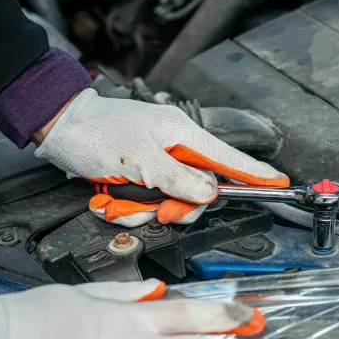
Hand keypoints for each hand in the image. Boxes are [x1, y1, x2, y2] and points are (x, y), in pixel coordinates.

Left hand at [34, 88, 288, 226]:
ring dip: (143, 209)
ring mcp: (157, 164)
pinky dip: (128, 207)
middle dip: (174, 207)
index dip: (255, 174)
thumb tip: (209, 194)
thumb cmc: (95, 133)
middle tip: (156, 208)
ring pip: (169, 202)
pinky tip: (111, 198)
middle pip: (198, 192)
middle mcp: (174, 149)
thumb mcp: (139, 159)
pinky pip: (147, 203)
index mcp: (182, 135)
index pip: (229, 159)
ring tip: (119, 198)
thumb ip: (178, 179)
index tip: (280, 183)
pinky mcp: (140, 177)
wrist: (59, 129)